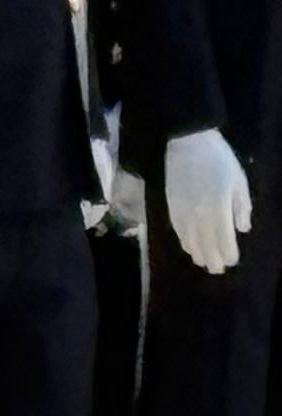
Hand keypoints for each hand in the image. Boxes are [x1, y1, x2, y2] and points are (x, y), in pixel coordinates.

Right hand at [166, 127, 251, 276]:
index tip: (232, 261)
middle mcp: (199, 214)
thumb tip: (243, 229)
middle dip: (213, 259)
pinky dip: (185, 242)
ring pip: (190, 240)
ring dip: (198, 253)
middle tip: (218, 270)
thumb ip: (241, 207)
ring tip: (204, 263)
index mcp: (218, 207)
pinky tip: (189, 248)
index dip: (228, 252)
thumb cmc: (218, 160)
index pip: (224, 238)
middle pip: (206, 243)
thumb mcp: (239, 181)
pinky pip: (178, 231)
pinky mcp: (171, 207)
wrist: (186, 144)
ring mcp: (182, 212)